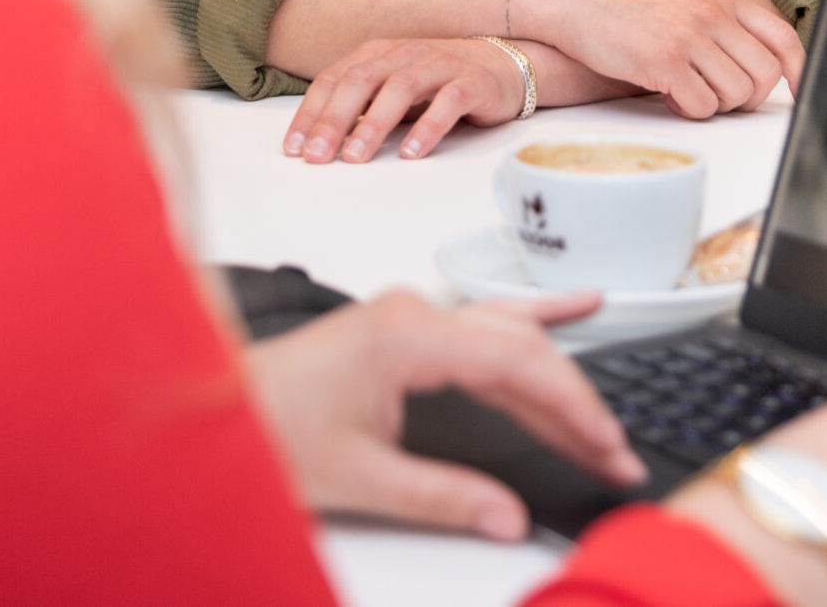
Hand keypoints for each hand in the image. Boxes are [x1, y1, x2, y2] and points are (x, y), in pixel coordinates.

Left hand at [240, 289, 646, 539]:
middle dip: (574, 403)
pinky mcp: (407, 328)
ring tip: (608, 412)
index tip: (606, 444)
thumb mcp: (360, 476)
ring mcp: (411, 315)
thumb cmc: (268, 427)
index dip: (570, 407)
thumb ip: (441, 496)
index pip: (515, 363)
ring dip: (560, 376)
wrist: (212, 406)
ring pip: (509, 336)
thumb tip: (506, 517)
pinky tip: (575, 309)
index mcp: (406, 338)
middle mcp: (414, 313)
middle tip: (614, 452)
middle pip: (521, 349)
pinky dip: (534, 320)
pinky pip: (485, 319)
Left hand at [283, 35, 525, 162]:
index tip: (294, 147)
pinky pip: (448, 102)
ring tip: (356, 157)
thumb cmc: (441, 80)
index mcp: (379, 54)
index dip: (311, 112)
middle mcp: (406, 53)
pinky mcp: (472, 82)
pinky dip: (427, 127)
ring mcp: (440, 64)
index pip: (335, 79)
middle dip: (334, 120)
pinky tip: (411, 152)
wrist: (506, 65)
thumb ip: (364, 106)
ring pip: (400, 89)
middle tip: (318, 156)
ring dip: (374, 125)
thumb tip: (323, 142)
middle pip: (361, 81)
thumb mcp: (395, 88)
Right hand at [524, 0, 803, 117]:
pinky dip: (690, 110)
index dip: (797, 70)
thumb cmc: (625, 3)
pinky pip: (702, 106)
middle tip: (719, 95)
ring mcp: (690, 36)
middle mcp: (713, 13)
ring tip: (688, 90)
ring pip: (735, 95)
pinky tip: (669, 94)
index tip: (796, 90)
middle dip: (747, 97)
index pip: (782, 37)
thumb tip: (755, 67)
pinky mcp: (665, 62)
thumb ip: (720, 22)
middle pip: (763, 75)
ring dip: (716, 104)